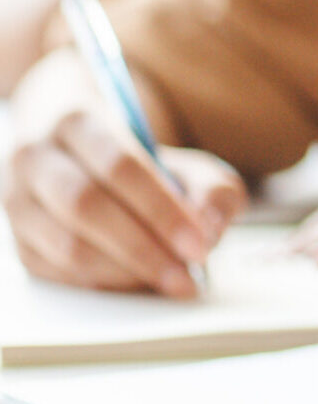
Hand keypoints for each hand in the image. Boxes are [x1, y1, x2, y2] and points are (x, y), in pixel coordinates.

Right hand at [4, 102, 246, 295]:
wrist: (77, 152)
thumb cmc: (141, 161)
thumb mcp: (186, 160)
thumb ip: (211, 188)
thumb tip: (210, 228)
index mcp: (76, 120)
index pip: (119, 165)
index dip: (162, 209)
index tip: (199, 243)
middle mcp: (34, 158)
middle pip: (86, 206)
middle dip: (144, 246)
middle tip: (187, 272)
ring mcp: (17, 202)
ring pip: (66, 246)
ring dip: (124, 271)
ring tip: (169, 281)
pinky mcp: (18, 241)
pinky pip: (57, 272)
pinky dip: (102, 283)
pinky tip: (138, 282)